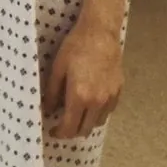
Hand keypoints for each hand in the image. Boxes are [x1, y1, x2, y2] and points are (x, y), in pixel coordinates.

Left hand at [43, 19, 122, 138]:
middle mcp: (97, 102)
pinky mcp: (119, 91)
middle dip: (72, 131)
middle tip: (62, 125)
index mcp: (79, 97)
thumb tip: (48, 109)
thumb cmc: (75, 47)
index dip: (60, 133)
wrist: (100, 33)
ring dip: (86, 123)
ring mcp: (110, 97)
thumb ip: (52, 92)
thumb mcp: (57, 68)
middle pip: (84, 129)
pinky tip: (91, 104)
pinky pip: (108, 111)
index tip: (53, 131)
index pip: (69, 127)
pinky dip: (98, 113)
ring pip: (98, 122)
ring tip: (77, 115)